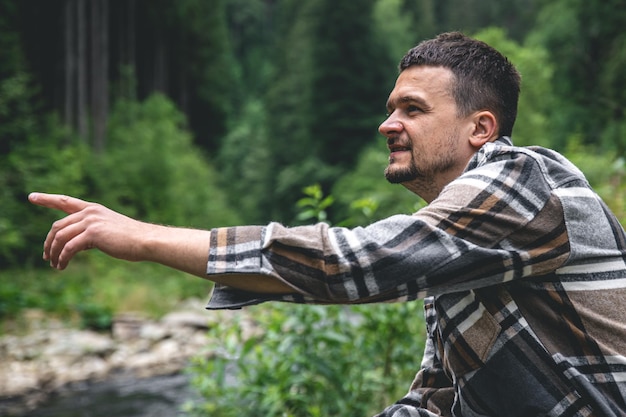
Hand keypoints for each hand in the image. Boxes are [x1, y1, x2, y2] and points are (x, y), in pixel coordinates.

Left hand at [29, 192, 151, 268]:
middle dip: (48, 242)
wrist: (145, 241)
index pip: (65, 201)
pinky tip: (62, 266)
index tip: (31, 197)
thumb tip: (74, 246)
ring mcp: (91, 222)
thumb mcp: (108, 232)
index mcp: (94, 209)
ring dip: (53, 253)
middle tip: (45, 256)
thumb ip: (90, 234)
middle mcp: (90, 212)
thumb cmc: (130, 240)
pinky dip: (62, 258)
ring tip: (53, 264)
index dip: (47, 199)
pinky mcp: (92, 234)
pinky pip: (69, 248)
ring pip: (60, 237)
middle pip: (58, 226)